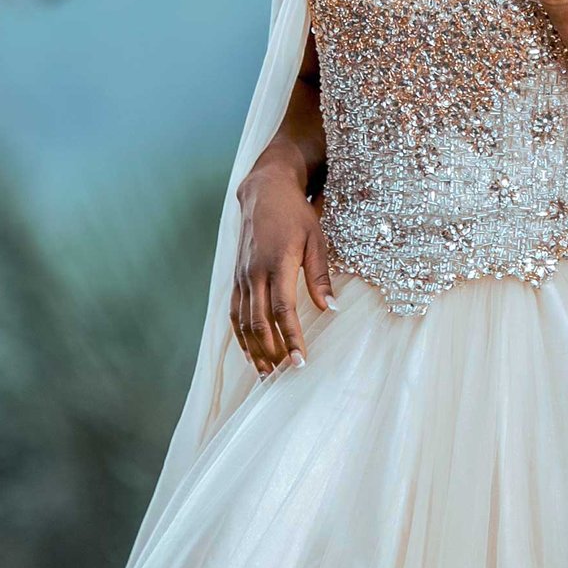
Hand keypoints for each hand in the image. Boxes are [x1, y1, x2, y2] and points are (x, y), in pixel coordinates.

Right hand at [230, 146, 330, 376]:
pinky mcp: (236, 278)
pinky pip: (235, 313)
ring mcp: (242, 276)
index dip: (291, 338)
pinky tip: (251, 353)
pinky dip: (241, 336)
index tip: (300, 362)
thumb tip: (331, 308)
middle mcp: (255, 273)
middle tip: (285, 375)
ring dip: (254, 349)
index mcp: (278, 263)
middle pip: (259, 322)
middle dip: (272, 352)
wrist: (264, 192)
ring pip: (243, 322)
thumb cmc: (295, 215)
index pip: (283, 310)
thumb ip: (320, 276)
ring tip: (267, 374)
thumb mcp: (316, 239)